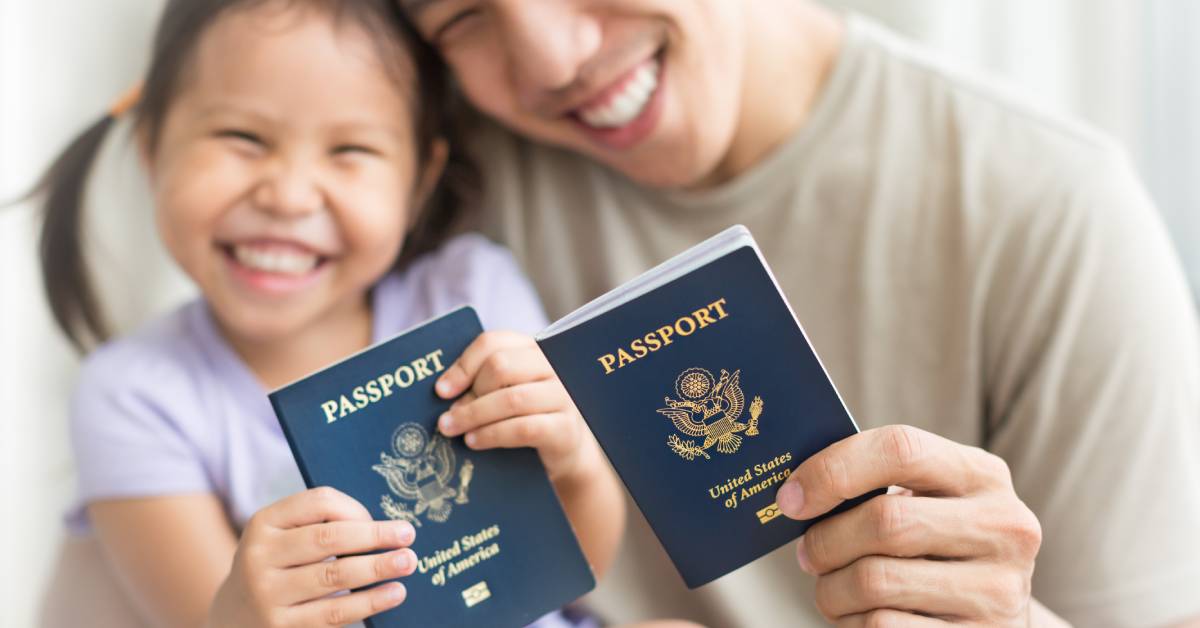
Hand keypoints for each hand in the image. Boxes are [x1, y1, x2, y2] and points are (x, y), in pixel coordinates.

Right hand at [208, 487, 416, 626]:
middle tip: (408, 535)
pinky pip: (333, 614)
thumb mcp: (283, 536)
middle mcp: (260, 557)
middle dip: (373, 536)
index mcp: (263, 523)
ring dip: (377, 568)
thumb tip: (382, 529)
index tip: (384, 521)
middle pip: (328, 538)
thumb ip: (320, 525)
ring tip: (407, 562)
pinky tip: (394, 593)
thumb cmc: (277, 566)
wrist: (234, 615)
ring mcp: (268, 595)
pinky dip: (369, 602)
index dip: (356, 508)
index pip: (318, 502)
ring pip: (334, 576)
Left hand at [434, 331, 591, 481]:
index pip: (493, 342)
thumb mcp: (505, 391)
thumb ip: (482, 383)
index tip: (441, 390)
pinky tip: (474, 441)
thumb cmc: (527, 416)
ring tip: (452, 430)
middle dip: (469, 393)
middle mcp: (551, 366)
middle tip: (447, 417)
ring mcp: (562, 396)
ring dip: (474, 415)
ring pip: (511, 399)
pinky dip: (492, 435)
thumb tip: (445, 392)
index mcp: (532, 349)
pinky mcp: (565, 427)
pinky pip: (523, 428)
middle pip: (501, 366)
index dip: (463, 365)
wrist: (565, 449)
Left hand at [776, 425, 1041, 625]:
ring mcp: (998, 590)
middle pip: (885, 521)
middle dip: (826, 540)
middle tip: (808, 554)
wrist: (992, 617)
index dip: (834, 470)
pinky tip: (857, 617)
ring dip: (832, 589)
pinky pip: (883, 626)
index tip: (791, 497)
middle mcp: (1004, 527)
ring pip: (876, 580)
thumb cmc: (936, 546)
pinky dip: (853, 623)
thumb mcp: (927, 502)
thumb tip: (795, 490)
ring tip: (830, 589)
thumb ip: (877, 485)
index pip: (900, 450)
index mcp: (983, 475)